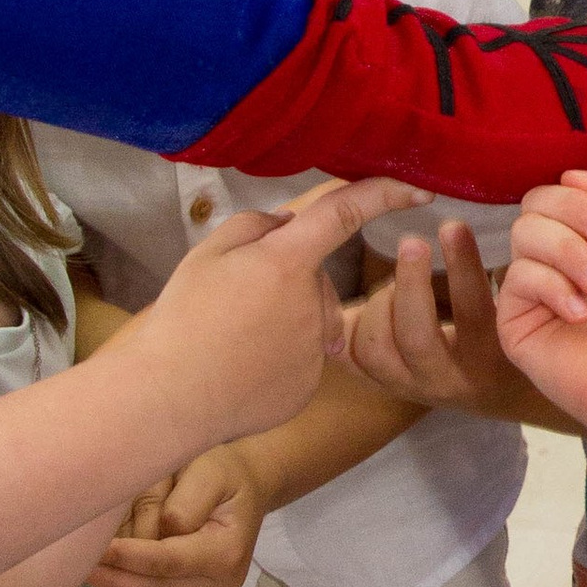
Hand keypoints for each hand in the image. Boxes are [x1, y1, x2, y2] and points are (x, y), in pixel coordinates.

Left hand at [93, 440, 265, 586]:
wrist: (247, 488)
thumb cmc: (223, 473)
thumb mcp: (209, 471)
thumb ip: (185, 502)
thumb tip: (158, 532)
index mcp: (226, 552)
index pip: (167, 561)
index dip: (129, 558)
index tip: (95, 550)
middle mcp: (221, 585)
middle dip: (114, 580)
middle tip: (76, 567)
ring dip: (117, 586)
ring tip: (85, 568)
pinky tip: (107, 573)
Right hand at [115, 177, 416, 454]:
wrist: (167, 398)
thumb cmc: (182, 320)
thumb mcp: (207, 254)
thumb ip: (255, 226)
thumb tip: (289, 224)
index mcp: (286, 261)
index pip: (345, 213)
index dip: (385, 194)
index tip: (419, 188)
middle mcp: (314, 303)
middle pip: (314, 277)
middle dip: (287, 279)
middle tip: (234, 300)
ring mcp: (316, 349)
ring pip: (310, 319)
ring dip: (285, 319)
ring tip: (233, 338)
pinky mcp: (309, 385)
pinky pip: (303, 358)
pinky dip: (279, 358)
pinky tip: (242, 368)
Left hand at [342, 223, 563, 428]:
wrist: (494, 392)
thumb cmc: (509, 334)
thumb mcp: (518, 313)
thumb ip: (512, 276)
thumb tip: (499, 223)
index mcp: (487, 358)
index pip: (473, 311)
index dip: (462, 266)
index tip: (453, 225)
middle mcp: (446, 378)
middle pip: (416, 336)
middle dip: (410, 284)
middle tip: (412, 241)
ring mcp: (408, 385)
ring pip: (376, 347)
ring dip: (380, 303)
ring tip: (395, 282)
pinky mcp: (380, 384)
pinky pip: (351, 356)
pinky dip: (353, 322)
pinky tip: (365, 301)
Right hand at [498, 167, 586, 441]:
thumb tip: (570, 175)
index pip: (560, 189)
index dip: (584, 198)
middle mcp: (556, 257)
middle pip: (535, 202)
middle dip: (577, 217)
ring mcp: (534, 289)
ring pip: (523, 233)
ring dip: (570, 253)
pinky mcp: (515, 321)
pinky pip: (516, 276)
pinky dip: (554, 287)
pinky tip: (582, 315)